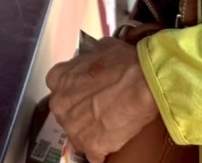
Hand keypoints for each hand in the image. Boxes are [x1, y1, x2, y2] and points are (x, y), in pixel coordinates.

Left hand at [45, 37, 159, 160]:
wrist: (143, 83)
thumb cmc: (124, 62)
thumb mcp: (101, 48)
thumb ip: (88, 59)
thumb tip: (93, 60)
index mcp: (58, 78)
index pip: (59, 86)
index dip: (75, 89)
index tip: (88, 90)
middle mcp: (59, 104)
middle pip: (66, 111)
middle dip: (80, 111)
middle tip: (100, 107)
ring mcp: (72, 127)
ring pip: (77, 133)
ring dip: (90, 131)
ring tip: (109, 124)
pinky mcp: (90, 146)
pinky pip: (93, 153)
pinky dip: (101, 150)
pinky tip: (112, 142)